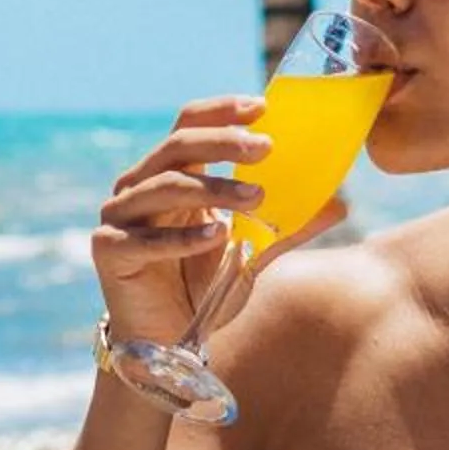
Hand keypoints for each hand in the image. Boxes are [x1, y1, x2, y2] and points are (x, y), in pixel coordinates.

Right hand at [91, 94, 347, 342]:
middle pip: (177, 146)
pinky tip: (218, 236)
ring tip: (255, 198)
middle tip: (265, 148)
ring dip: (213, 189)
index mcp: (170, 174)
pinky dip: (183, 236)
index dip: (221, 112)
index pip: (188, 124)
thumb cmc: (204, 287)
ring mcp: (119, 216)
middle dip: (223, 142)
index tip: (261, 107)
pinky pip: (145, 238)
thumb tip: (340, 203)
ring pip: (164, 186)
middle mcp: (139, 187)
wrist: (168, 341)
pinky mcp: (109, 251)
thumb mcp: (251, 252)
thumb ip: (286, 227)